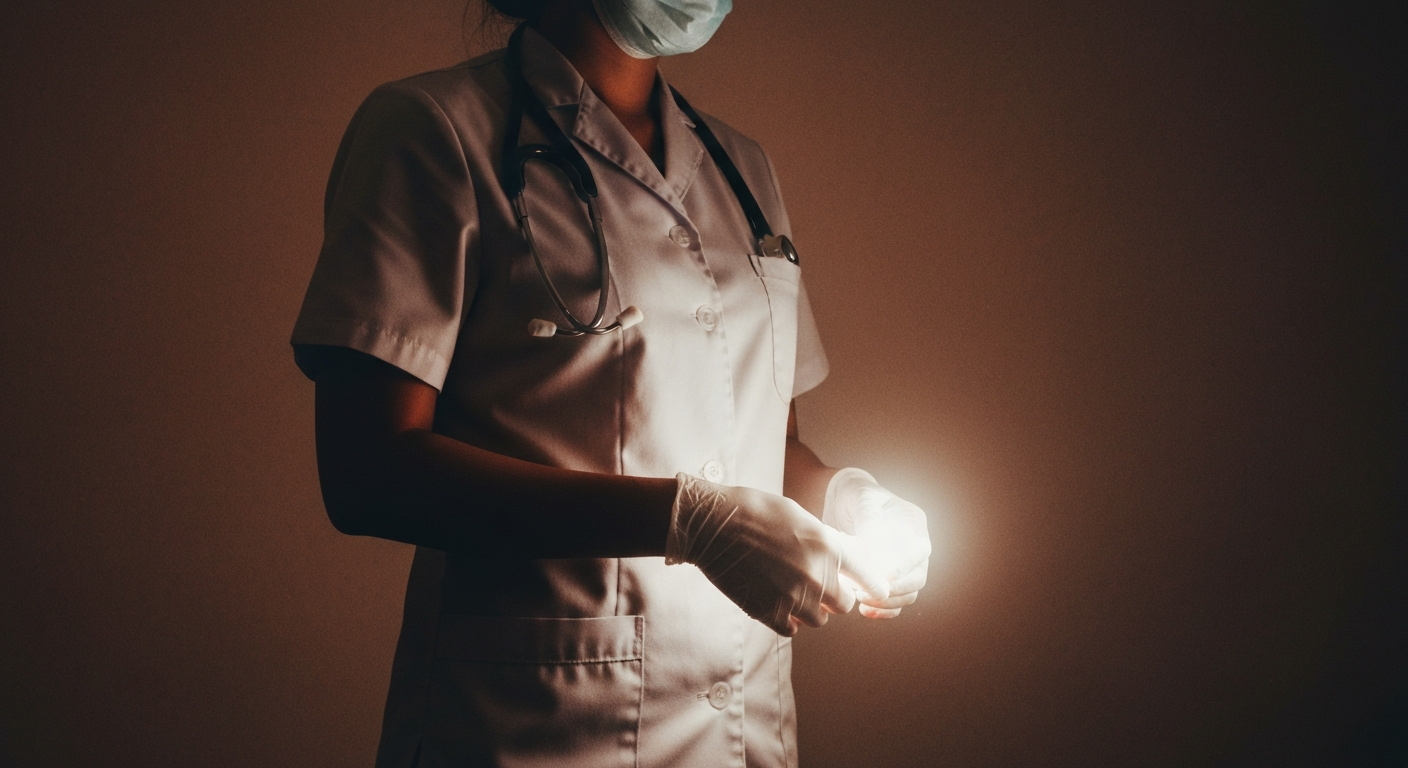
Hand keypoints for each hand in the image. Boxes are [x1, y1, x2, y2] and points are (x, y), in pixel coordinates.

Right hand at [668, 473, 891, 635]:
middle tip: (819, 586)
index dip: (872, 585)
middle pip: (843, 604)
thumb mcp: (801, 517)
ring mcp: (793, 598)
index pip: (869, 576)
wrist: (715, 525)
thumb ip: (826, 541)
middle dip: (835, 597)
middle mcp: (817, 576)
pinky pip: (791, 629)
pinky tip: (777, 604)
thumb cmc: (756, 511)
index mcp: (829, 547)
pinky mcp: (769, 612)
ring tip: (793, 592)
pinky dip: (788, 620)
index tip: (875, 591)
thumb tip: (843, 557)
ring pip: (818, 619)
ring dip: (810, 609)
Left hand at [823, 468, 930, 617]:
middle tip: (867, 593)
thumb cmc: (854, 494)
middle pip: (918, 578)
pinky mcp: (887, 579)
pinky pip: (893, 601)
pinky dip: (882, 609)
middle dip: (896, 590)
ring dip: (888, 602)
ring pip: (908, 594)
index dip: (907, 566)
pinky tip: (864, 610)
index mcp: (913, 525)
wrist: (841, 503)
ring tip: (862, 600)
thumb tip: (872, 543)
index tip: (886, 576)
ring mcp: (902, 566)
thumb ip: (868, 516)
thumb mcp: (860, 497)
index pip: (921, 550)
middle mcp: (912, 548)